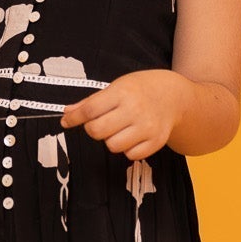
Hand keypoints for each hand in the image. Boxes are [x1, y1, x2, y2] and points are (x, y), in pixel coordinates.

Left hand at [58, 69, 188, 160]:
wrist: (174, 96)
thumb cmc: (141, 89)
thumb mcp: (116, 86)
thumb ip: (91, 101)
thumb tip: (68, 113)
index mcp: (123, 92)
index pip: (90, 110)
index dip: (74, 118)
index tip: (67, 121)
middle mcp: (135, 110)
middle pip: (97, 131)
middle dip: (92, 129)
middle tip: (99, 123)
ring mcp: (147, 127)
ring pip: (112, 146)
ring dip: (110, 139)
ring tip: (119, 128)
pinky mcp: (156, 142)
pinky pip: (130, 155)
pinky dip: (127, 148)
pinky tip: (132, 136)